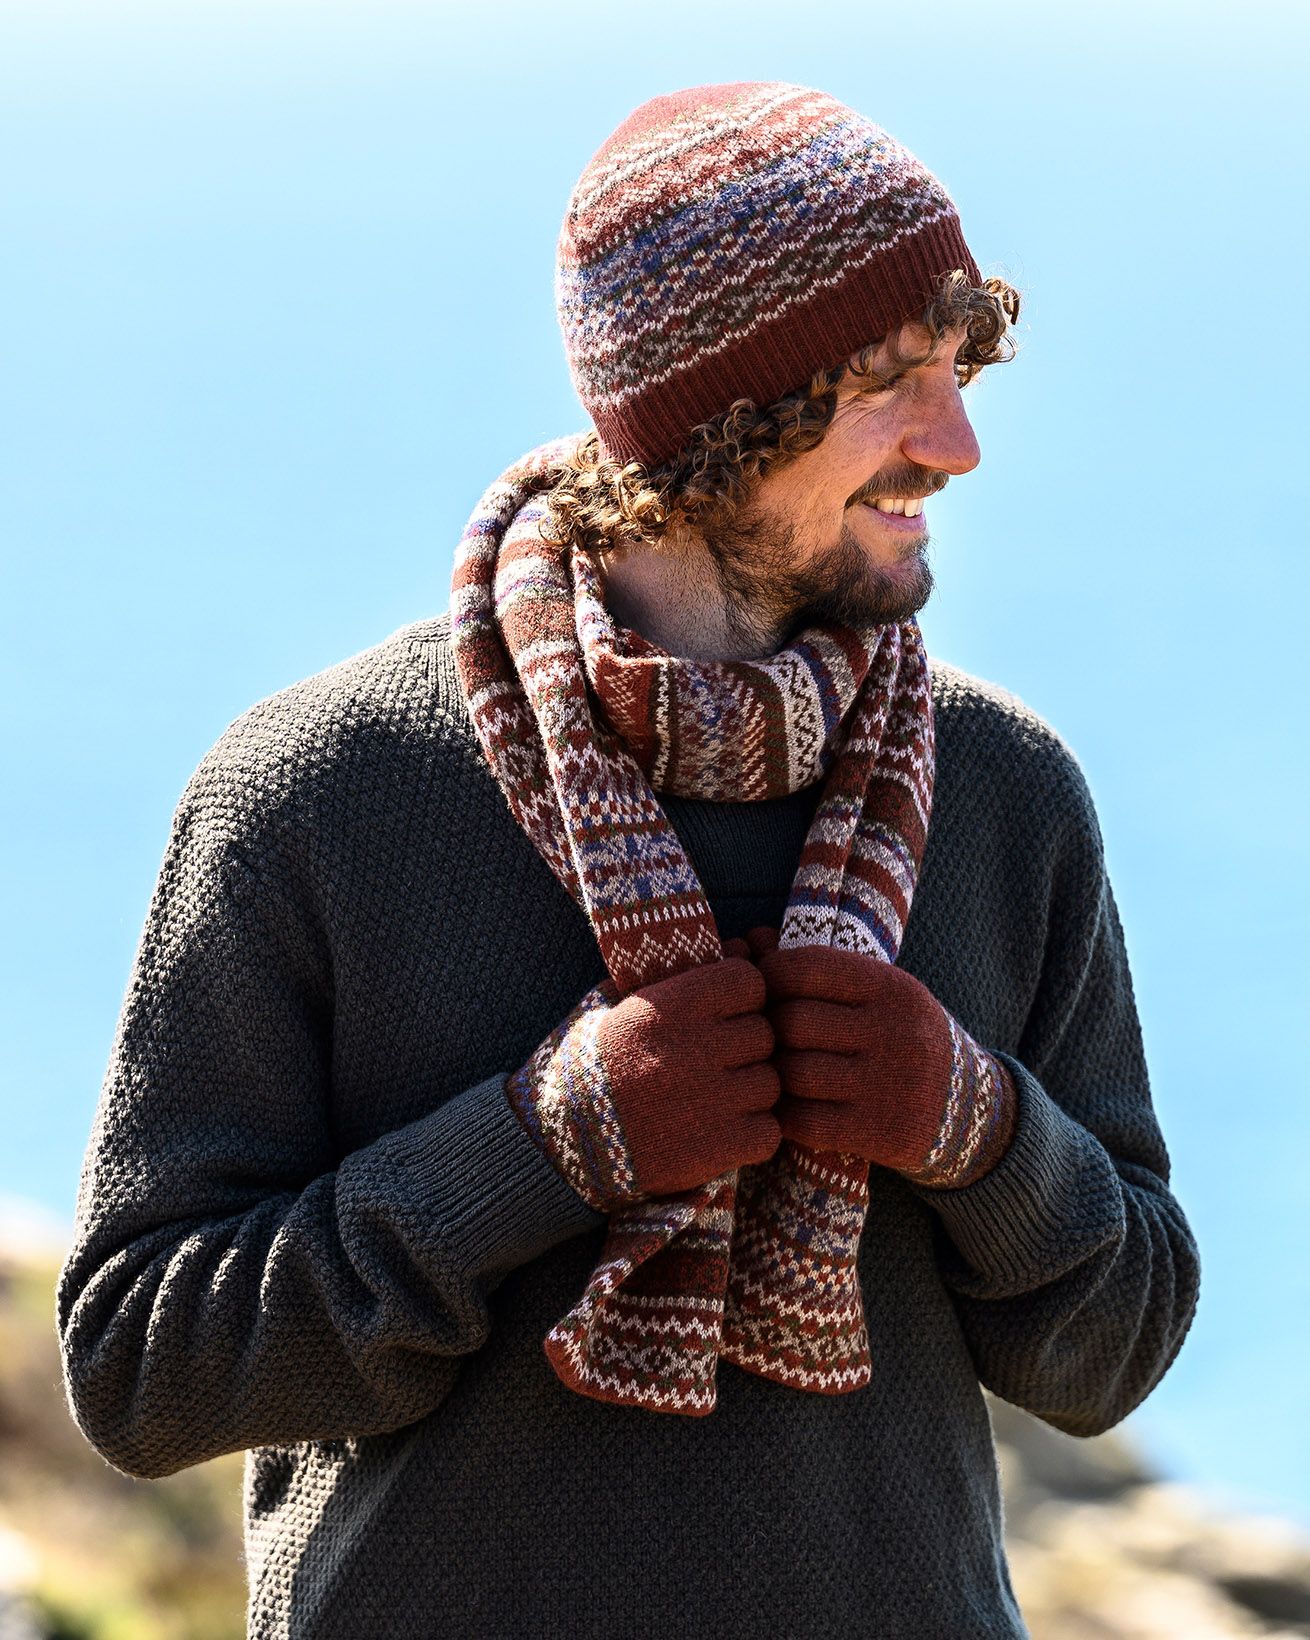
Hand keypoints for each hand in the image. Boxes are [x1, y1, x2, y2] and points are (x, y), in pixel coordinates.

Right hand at [507, 943, 780, 1208]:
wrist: (560, 1142)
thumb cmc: (593, 1064)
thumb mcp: (622, 1003)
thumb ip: (685, 972)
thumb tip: (747, 944)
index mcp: (670, 1005)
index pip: (750, 982)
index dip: (742, 999)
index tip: (722, 1017)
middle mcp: (693, 1047)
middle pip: (764, 1035)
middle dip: (745, 1050)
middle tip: (714, 1065)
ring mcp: (709, 1100)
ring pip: (771, 1085)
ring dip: (750, 1094)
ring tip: (713, 1101)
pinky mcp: (716, 1148)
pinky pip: (769, 1133)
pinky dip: (752, 1135)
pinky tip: (721, 1133)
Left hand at [746, 931, 1016, 1188]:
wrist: (966, 1108)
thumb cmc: (901, 1038)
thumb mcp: (880, 993)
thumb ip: (820, 969)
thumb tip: (749, 939)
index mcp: (892, 988)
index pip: (804, 968)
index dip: (769, 978)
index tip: (765, 993)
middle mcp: (894, 1032)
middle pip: (792, 1023)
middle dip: (770, 1031)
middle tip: (767, 1040)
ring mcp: (889, 1085)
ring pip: (793, 1074)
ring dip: (775, 1076)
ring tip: (778, 1074)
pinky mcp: (880, 1133)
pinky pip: (804, 1122)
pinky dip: (785, 1116)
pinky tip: (792, 1108)